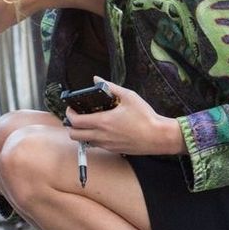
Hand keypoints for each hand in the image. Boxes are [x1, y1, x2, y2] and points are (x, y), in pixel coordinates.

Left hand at [65, 77, 185, 154]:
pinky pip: (97, 145)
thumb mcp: (129, 96)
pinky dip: (94, 137)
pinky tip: (104, 129)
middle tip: (77, 116)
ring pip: (85, 141)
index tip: (71, 108)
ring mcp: (107, 145)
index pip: (75, 121)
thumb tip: (97, 79)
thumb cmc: (145, 117)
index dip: (69, 114)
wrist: (158, 137)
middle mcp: (102, 136)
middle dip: (72, 126)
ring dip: (83, 132)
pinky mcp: (113, 150)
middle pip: (75, 135)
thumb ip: (110, 87)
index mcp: (103, 122)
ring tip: (90, 122)